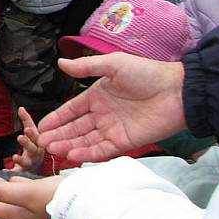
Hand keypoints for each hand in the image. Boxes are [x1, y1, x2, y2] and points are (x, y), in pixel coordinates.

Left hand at [0, 174, 64, 218]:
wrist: (92, 204)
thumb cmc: (58, 199)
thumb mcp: (27, 193)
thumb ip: (1, 191)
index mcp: (18, 216)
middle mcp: (25, 214)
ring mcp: (35, 208)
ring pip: (11, 197)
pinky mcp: (46, 200)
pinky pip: (24, 193)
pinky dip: (14, 185)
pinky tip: (14, 178)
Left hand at [11, 106, 43, 172]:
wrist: (38, 164)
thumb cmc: (35, 145)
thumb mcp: (32, 132)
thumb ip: (26, 120)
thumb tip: (21, 108)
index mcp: (38, 143)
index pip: (36, 138)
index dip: (32, 134)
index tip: (27, 129)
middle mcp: (36, 154)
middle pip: (33, 149)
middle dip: (27, 143)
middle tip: (20, 138)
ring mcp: (30, 163)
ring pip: (27, 162)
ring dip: (21, 159)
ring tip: (14, 157)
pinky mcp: (23, 171)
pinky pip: (18, 172)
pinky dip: (12, 172)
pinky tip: (5, 171)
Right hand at [37, 54, 185, 161]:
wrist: (178, 91)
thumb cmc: (146, 73)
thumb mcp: (113, 64)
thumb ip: (86, 67)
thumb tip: (60, 63)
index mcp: (97, 96)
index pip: (70, 110)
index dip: (56, 119)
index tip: (40, 127)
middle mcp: (102, 115)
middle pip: (74, 128)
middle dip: (57, 135)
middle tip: (41, 142)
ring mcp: (112, 129)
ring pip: (84, 140)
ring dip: (68, 145)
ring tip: (52, 149)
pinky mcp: (125, 142)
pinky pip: (102, 149)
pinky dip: (87, 153)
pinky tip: (73, 154)